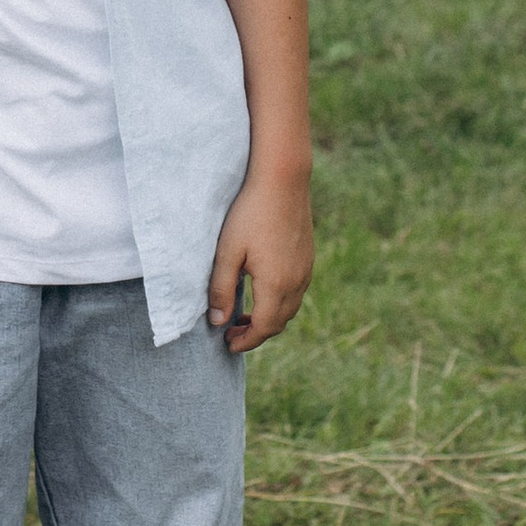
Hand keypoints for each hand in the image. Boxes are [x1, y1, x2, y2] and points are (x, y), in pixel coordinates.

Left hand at [205, 167, 312, 356]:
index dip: (246, 341)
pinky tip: (262, 291)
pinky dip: (279, 302)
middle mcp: (297, 282)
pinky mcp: (308, 257)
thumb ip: (221, 289)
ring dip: (269, 318)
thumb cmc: (250, 213)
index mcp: (276, 285)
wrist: (282, 180)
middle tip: (231, 332)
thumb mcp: (228, 252)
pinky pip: (296, 291)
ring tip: (244, 316)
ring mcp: (306, 269)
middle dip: (256, 333)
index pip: (264, 328)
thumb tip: (217, 322)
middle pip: (279, 322)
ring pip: (290, 308)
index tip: (228, 345)